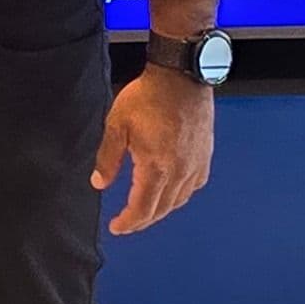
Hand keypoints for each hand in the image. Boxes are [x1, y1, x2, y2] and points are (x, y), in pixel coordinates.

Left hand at [92, 66, 213, 234]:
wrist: (180, 75)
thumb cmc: (149, 96)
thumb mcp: (117, 125)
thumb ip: (108, 158)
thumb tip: (99, 183)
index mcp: (156, 166)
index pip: (142, 208)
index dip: (128, 222)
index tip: (117, 227)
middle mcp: (180, 170)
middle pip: (161, 209)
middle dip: (142, 221)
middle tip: (127, 223)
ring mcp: (196, 163)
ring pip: (179, 200)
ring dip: (161, 210)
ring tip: (145, 211)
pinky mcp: (205, 154)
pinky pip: (194, 185)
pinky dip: (180, 195)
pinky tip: (172, 192)